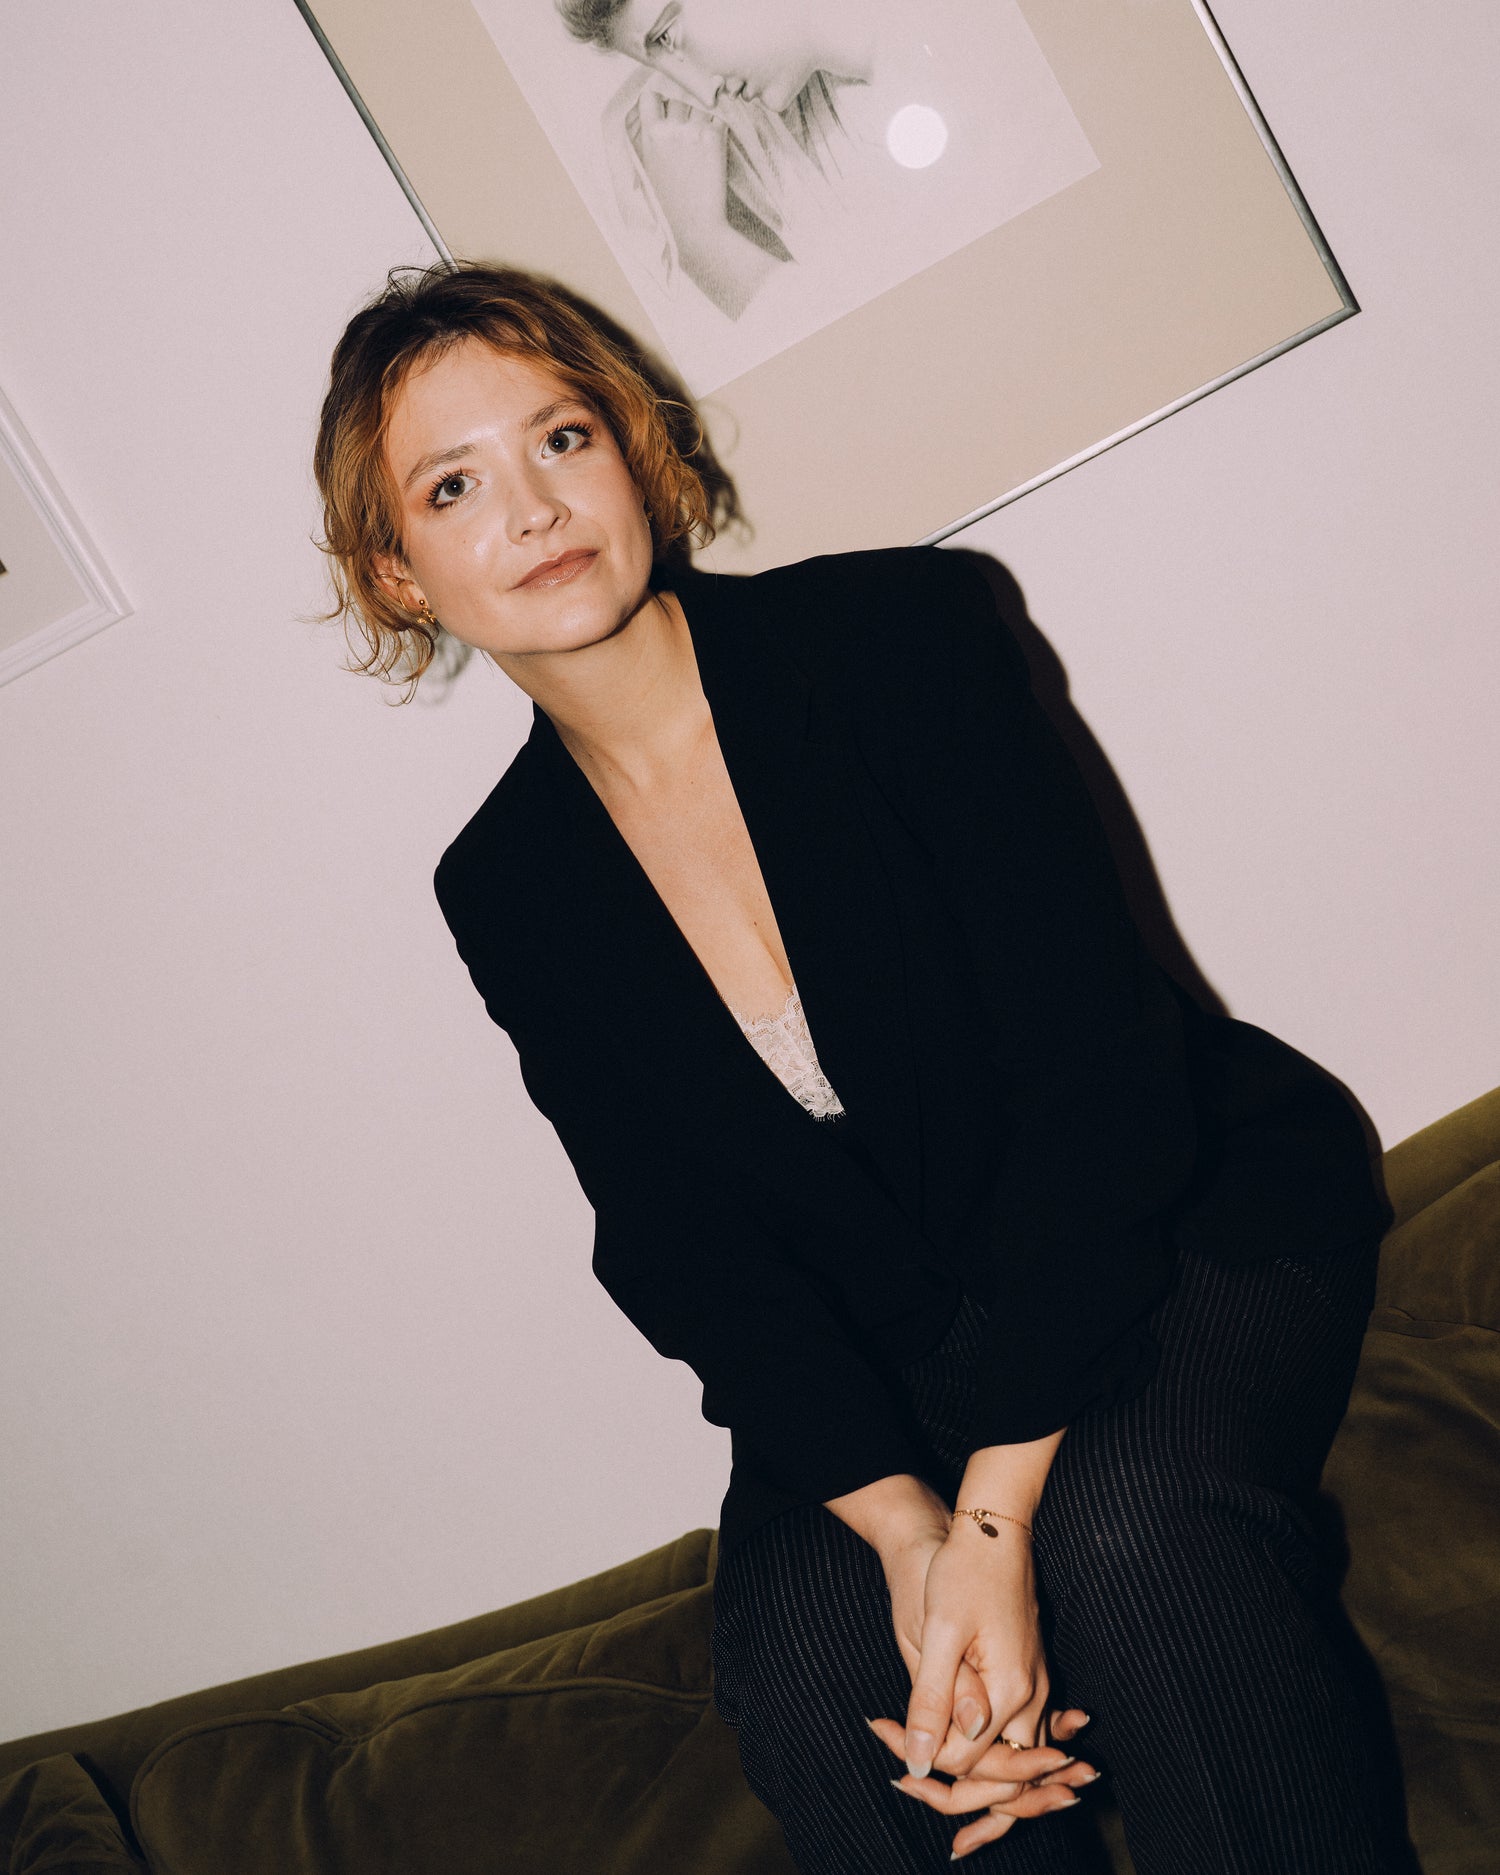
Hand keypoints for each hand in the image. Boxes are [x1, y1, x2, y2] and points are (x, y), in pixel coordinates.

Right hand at [628, 85, 731, 235]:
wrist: (694, 228)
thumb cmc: (668, 206)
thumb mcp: (646, 170)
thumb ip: (647, 141)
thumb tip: (652, 119)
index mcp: (650, 136)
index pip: (650, 96)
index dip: (658, 100)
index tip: (664, 110)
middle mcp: (671, 129)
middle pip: (678, 97)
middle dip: (683, 107)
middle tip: (688, 128)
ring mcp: (694, 131)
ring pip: (700, 104)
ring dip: (703, 113)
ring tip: (702, 138)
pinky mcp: (715, 138)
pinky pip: (719, 116)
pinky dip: (718, 124)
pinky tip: (715, 142)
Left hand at [874, 1522, 1095, 1856]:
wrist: (993, 1530)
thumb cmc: (962, 1572)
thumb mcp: (939, 1632)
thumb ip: (933, 1699)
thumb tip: (920, 1762)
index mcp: (1011, 1691)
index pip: (968, 1761)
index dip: (924, 1757)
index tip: (884, 1732)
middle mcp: (1033, 1697)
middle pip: (999, 1771)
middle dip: (954, 1781)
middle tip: (901, 1766)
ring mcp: (1037, 1687)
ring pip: (1013, 1757)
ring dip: (975, 1772)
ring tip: (930, 1765)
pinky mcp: (1029, 1676)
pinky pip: (1019, 1732)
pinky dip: (992, 1749)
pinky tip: (959, 1740)